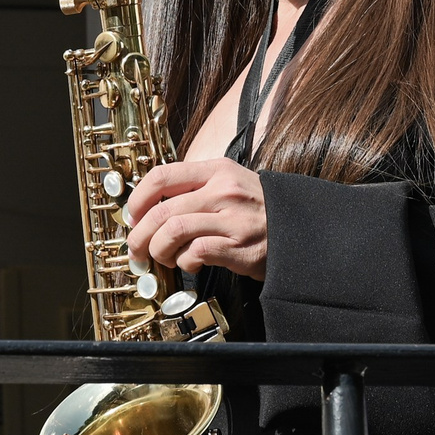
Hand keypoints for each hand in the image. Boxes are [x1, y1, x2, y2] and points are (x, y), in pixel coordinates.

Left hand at [125, 159, 267, 279]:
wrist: (301, 230)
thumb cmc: (260, 210)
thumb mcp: (232, 184)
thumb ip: (197, 188)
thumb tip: (153, 206)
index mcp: (217, 171)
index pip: (162, 176)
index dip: (138, 199)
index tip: (132, 216)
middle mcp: (223, 191)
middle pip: (162, 210)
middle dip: (140, 234)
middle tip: (137, 249)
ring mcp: (231, 219)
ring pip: (173, 231)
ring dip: (160, 250)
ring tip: (165, 258)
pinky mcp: (238, 246)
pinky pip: (195, 253)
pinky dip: (185, 262)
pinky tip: (191, 264)